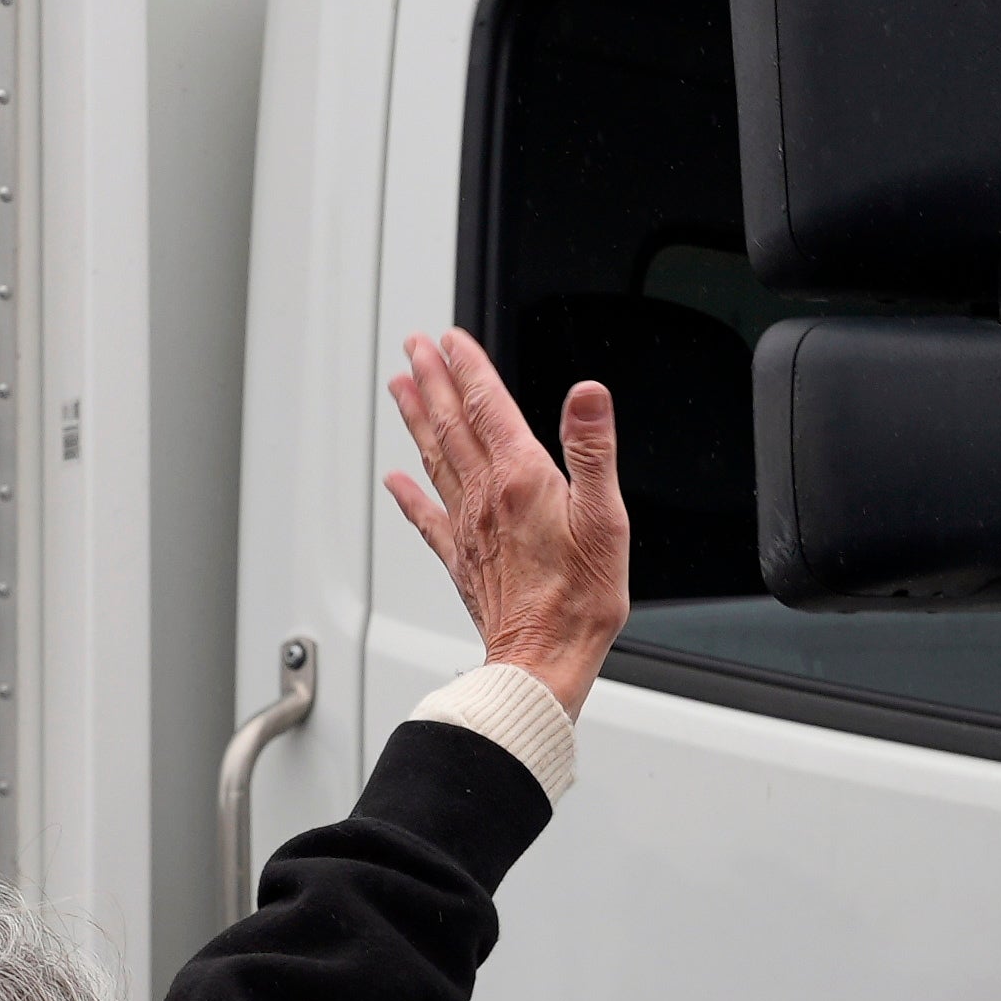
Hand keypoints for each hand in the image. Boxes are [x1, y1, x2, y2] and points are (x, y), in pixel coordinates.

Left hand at [384, 327, 627, 715]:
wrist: (543, 661)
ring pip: (434, 458)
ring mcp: (468, 529)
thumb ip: (593, 450)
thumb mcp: (605, 518)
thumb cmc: (580, 600)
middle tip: (414, 347)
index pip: (488, 407)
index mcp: (521, 480)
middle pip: (452, 424)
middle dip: (432, 380)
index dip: (470, 368)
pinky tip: (395, 480)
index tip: (451, 339)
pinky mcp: (463, 561)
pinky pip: (427, 518)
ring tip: (400, 387)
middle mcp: (485, 498)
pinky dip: (409, 494)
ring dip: (417, 419)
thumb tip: (587, 395)